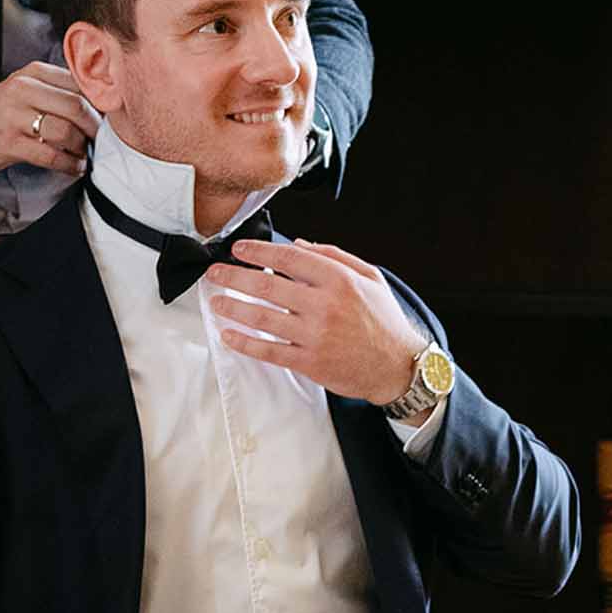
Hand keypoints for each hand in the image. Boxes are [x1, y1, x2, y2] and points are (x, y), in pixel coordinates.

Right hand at [0, 60, 99, 177]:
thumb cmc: (5, 110)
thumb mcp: (29, 88)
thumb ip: (60, 89)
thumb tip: (102, 103)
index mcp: (34, 72)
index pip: (78, 83)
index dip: (99, 103)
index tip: (109, 117)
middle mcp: (23, 90)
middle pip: (75, 106)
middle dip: (94, 127)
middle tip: (100, 138)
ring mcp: (13, 116)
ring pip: (64, 131)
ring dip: (81, 147)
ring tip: (84, 154)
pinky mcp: (7, 142)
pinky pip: (49, 154)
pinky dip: (68, 163)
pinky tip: (74, 166)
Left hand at [205, 239, 421, 405]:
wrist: (397, 367)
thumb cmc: (383, 322)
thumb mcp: (369, 277)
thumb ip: (334, 256)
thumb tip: (297, 245)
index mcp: (338, 280)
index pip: (288, 259)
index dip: (258, 252)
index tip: (239, 249)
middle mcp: (324, 306)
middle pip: (267, 287)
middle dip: (234, 277)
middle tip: (214, 273)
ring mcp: (315, 335)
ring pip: (262, 318)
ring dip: (233, 308)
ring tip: (215, 301)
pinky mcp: (309, 362)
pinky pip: (269, 351)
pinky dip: (245, 343)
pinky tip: (230, 335)